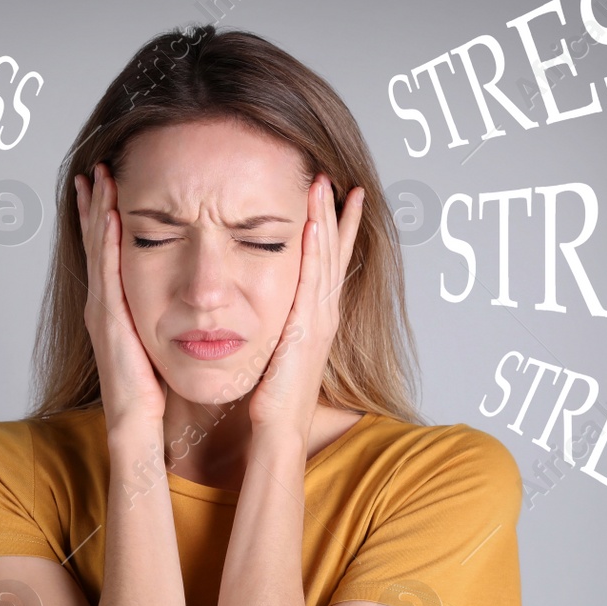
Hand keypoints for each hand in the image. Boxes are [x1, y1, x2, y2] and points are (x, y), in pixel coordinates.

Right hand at [75, 163, 166, 431]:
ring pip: (96, 249)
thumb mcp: (158, 342)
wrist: (136, 424)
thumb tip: (188, 297)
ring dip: (97, 211)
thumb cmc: (153, 391)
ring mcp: (101, 310)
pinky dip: (105, 239)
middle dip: (94, 204)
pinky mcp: (108, 319)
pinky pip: (107, 270)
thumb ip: (165, 317)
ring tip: (99, 177)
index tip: (111, 185)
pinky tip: (109, 213)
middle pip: (95, 242)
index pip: (109, 252)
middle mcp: (102, 303)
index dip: (106, 218)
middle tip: (97, 168)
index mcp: (115, 308)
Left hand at [247, 173, 363, 435]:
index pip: (331, 262)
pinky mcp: (306, 327)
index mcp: (318, 317)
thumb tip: (266, 306)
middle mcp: (325, 314)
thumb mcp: (277, 349)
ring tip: (326, 186)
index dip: (338, 229)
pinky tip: (313, 224)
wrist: (280, 427)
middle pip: (336, 252)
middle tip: (338, 178)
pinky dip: (315, 251)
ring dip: (327, 219)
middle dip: (338, 214)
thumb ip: (278, 325)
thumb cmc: (274, 397)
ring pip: (327, 258)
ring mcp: (319, 319)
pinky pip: (312, 280)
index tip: (341, 198)